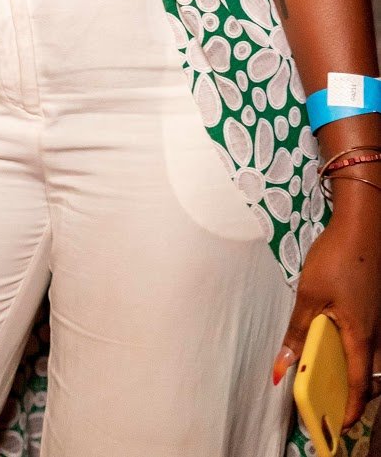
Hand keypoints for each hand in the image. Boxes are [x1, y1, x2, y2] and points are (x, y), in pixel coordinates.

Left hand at [273, 194, 380, 425]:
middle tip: (330, 399)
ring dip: (354, 371)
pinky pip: (368, 342)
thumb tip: (281, 368)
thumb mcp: (310, 296)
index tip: (337, 425)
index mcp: (361, 337)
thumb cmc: (337, 260)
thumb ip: (297, 332)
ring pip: (370, 360)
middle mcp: (375, 334)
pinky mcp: (374, 309)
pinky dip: (355, 352)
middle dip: (354, 394)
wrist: (361, 227)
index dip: (350, 410)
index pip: (360, 386)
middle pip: (370, 377)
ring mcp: (377, 321)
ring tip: (328, 372)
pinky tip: (335, 340)